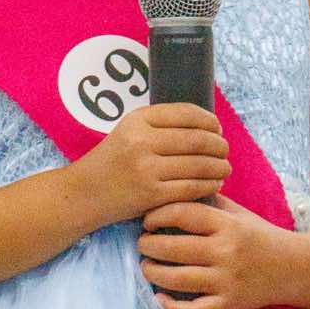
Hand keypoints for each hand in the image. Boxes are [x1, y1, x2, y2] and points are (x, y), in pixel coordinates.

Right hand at [71, 103, 229, 227]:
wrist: (84, 193)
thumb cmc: (112, 162)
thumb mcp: (128, 131)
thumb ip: (160, 125)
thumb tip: (206, 125)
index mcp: (137, 120)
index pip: (186, 113)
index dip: (209, 121)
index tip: (217, 129)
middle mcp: (142, 141)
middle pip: (197, 140)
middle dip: (219, 146)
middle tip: (225, 151)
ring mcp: (147, 169)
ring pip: (198, 165)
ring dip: (219, 167)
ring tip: (224, 168)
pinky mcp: (151, 194)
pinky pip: (191, 187)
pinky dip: (209, 185)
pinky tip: (214, 184)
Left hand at [136, 194, 296, 308]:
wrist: (294, 267)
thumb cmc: (260, 236)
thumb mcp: (238, 213)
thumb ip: (208, 202)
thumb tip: (172, 190)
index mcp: (227, 225)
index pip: (182, 214)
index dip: (157, 215)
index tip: (147, 220)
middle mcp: (226, 252)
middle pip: (174, 248)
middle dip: (149, 246)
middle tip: (142, 244)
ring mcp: (227, 280)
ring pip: (178, 280)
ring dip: (153, 273)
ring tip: (146, 267)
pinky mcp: (229, 304)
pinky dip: (172, 307)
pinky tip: (160, 299)